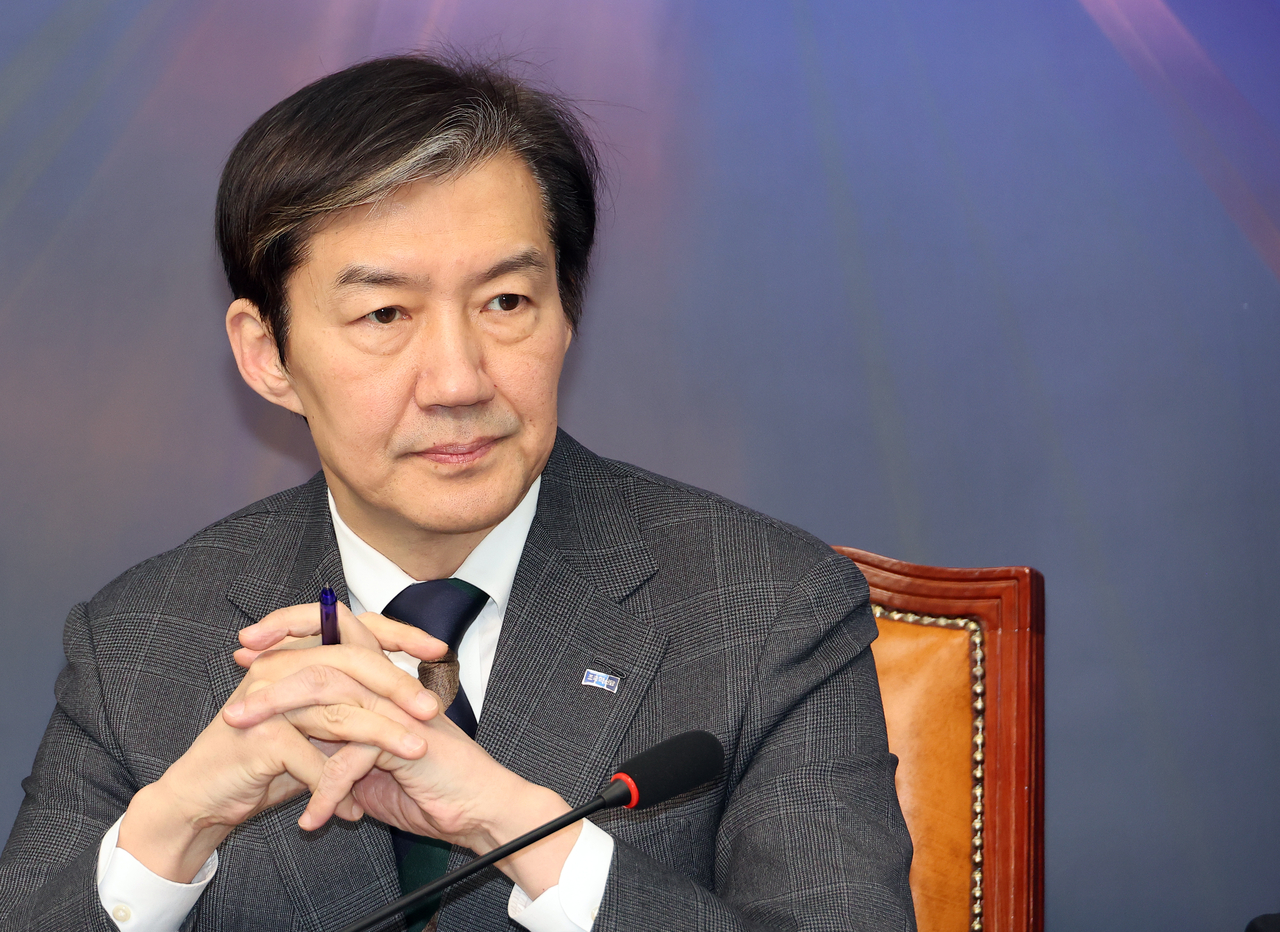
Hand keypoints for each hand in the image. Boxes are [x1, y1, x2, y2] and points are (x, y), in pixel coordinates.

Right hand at [116, 602, 443, 881]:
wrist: (205, 799)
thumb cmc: (267, 763)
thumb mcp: (316, 728)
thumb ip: (352, 705)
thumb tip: (412, 698)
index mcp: (299, 655)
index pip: (354, 627)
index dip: (398, 633)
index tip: (439, 648)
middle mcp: (282, 666)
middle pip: (351, 659)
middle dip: (397, 684)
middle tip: (431, 709)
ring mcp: (266, 696)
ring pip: (336, 706)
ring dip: (380, 732)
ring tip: (416, 749)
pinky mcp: (258, 735)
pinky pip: (309, 756)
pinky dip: (336, 785)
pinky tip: (354, 809)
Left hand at [229, 610, 580, 898]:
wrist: (477, 809)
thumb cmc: (424, 784)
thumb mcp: (365, 755)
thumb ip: (335, 733)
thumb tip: (289, 723)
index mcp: (381, 679)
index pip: (336, 631)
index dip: (292, 627)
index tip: (247, 644)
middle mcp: (390, 685)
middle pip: (328, 647)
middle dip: (275, 655)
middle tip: (236, 668)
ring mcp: (400, 708)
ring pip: (330, 689)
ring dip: (280, 711)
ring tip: (241, 731)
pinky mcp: (408, 741)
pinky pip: (352, 758)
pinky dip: (327, 791)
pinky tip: (314, 819)